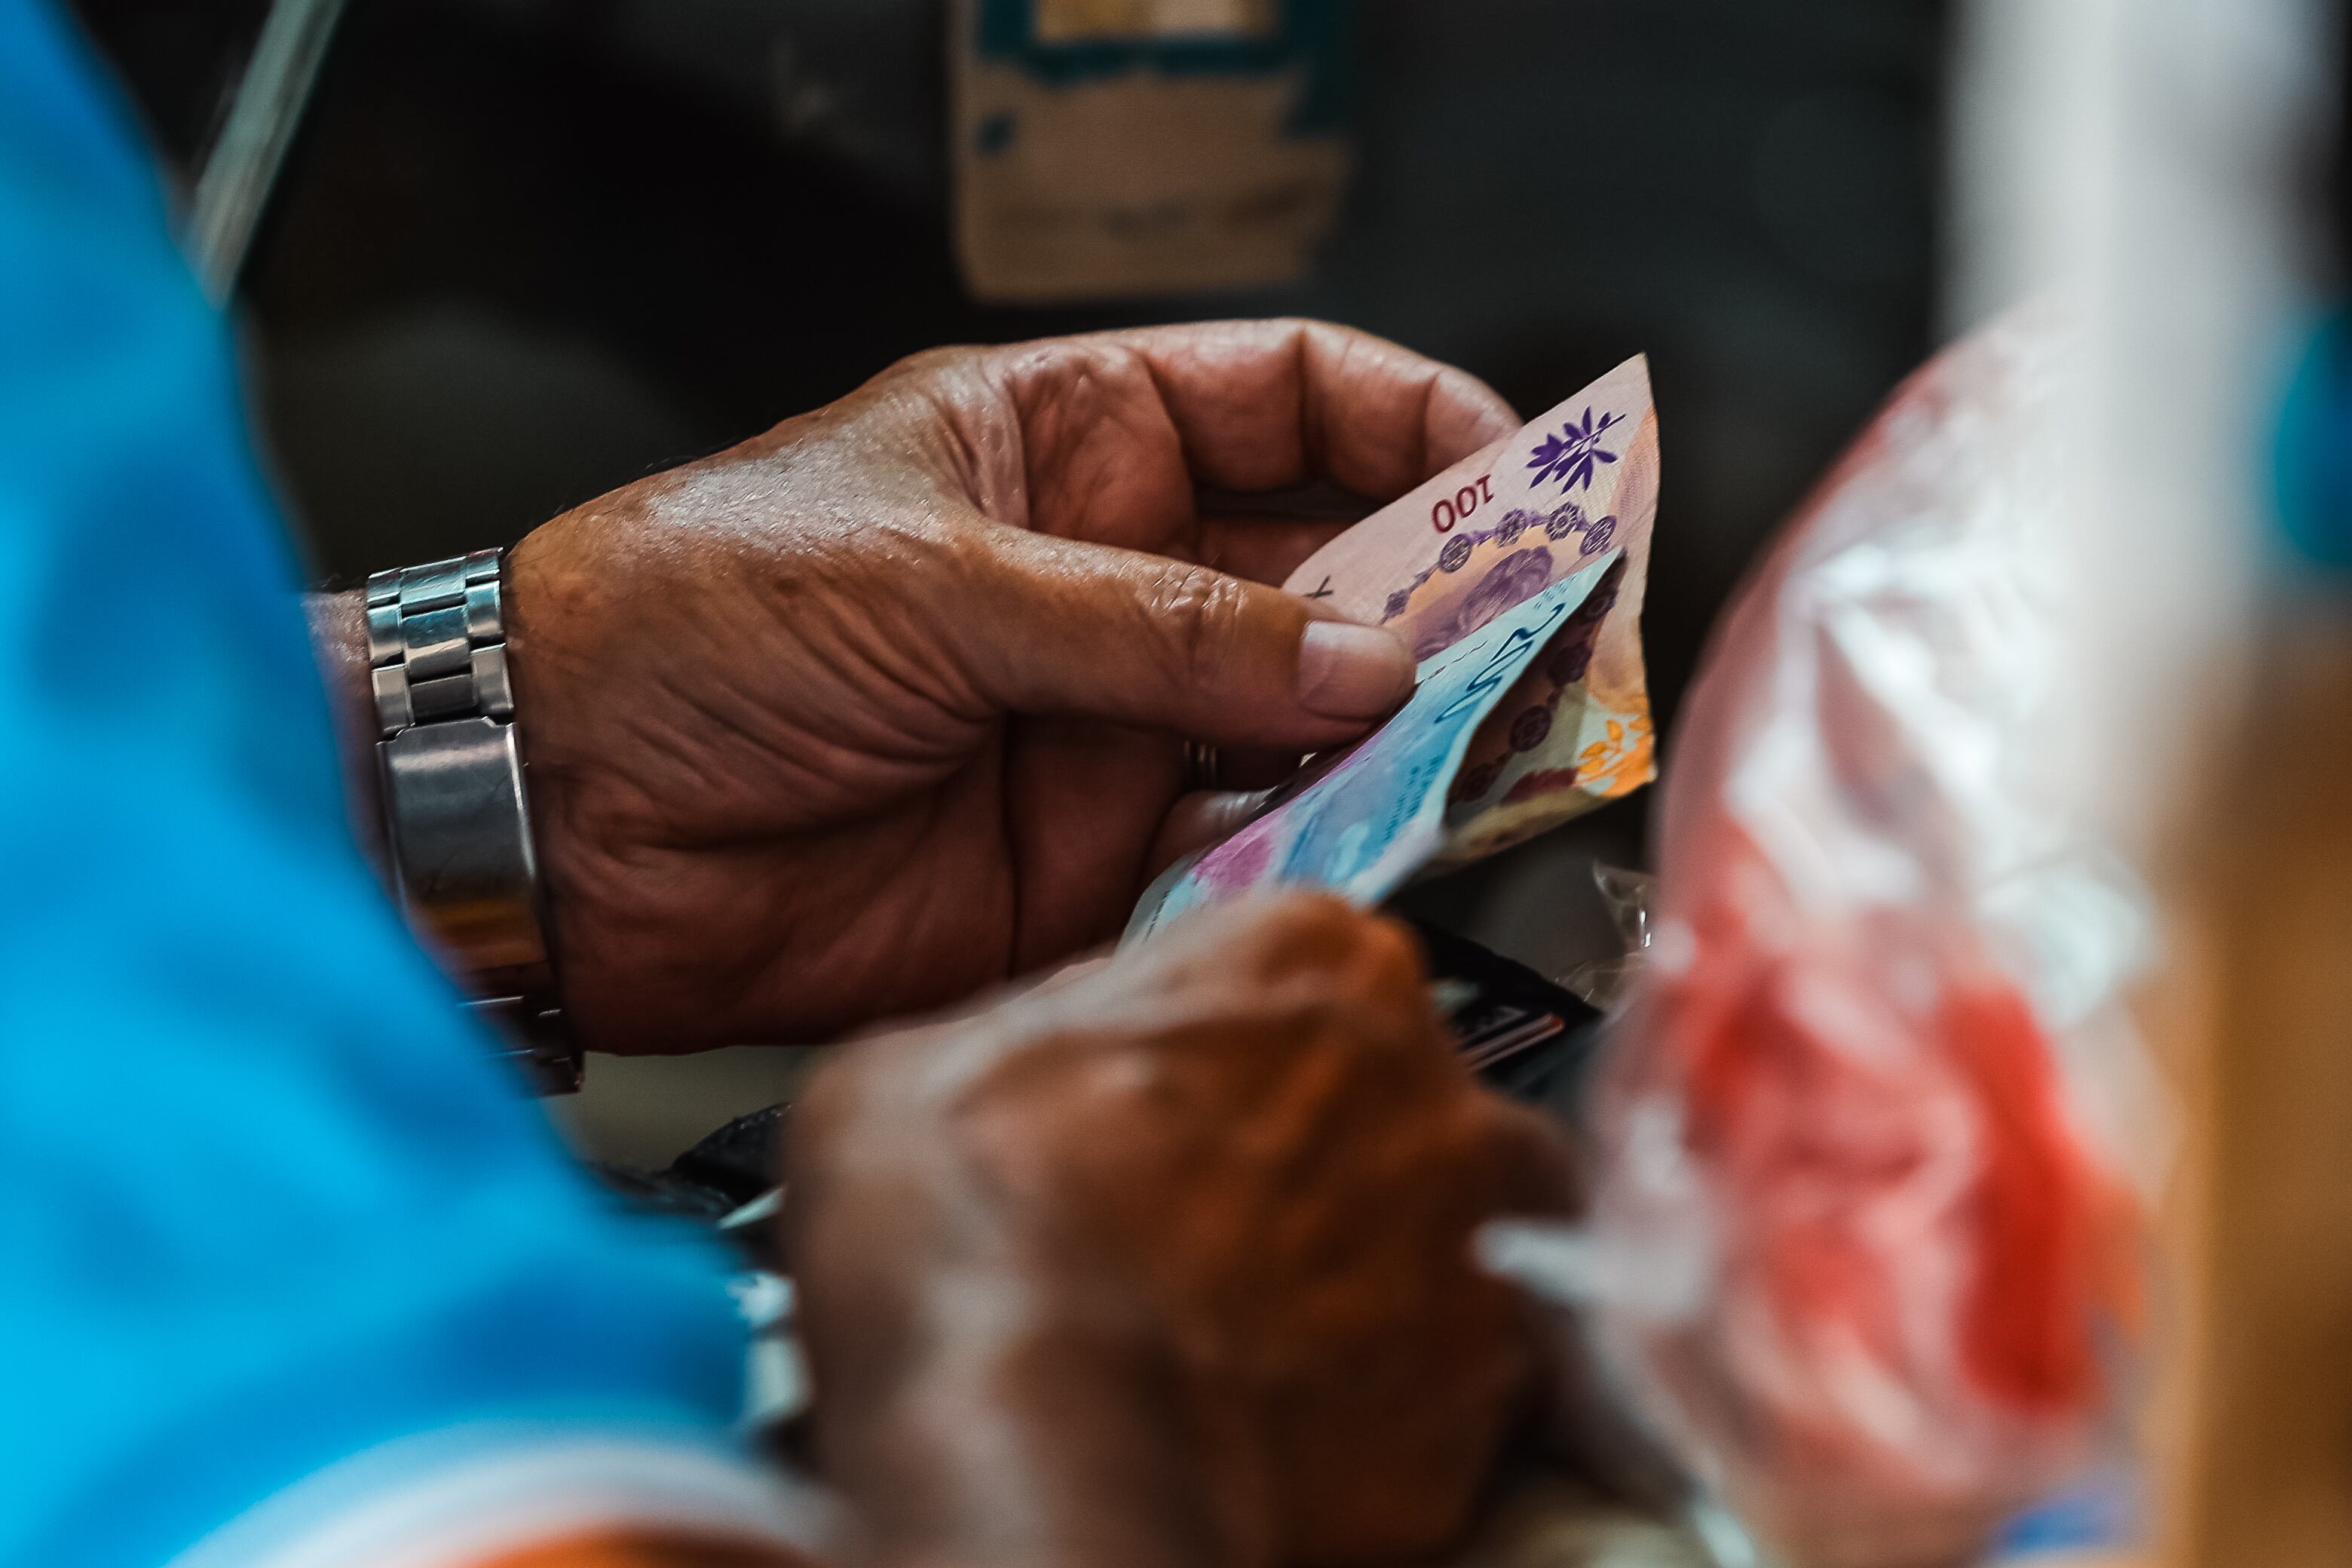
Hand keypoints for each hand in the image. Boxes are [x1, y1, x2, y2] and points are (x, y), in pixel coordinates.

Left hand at [499, 320, 1515, 1051]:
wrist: (560, 816)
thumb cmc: (693, 621)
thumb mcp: (938, 582)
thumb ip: (1161, 627)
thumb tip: (1364, 655)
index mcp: (1073, 444)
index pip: (1293, 399)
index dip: (1421, 425)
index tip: (1530, 474)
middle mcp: (1116, 583)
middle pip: (1336, 572)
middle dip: (1448, 600)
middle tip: (1551, 641)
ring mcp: (1110, 726)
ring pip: (1307, 724)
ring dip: (1401, 740)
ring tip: (1492, 752)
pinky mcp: (1089, 862)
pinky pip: (1236, 853)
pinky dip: (1307, 858)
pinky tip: (1362, 851)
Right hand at [782, 895, 1577, 1567]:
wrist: (1041, 1441)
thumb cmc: (975, 1237)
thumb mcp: (917, 1063)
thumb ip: (1035, 1032)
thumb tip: (1044, 1067)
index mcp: (1304, 952)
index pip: (1293, 970)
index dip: (1220, 1053)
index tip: (1168, 1109)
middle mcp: (1425, 1069)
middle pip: (1384, 1097)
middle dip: (1311, 1159)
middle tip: (1197, 1236)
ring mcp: (1478, 1231)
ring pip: (1442, 1237)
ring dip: (1368, 1277)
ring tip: (1244, 1345)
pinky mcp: (1495, 1391)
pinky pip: (1452, 1385)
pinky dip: (1384, 1407)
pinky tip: (1280, 1426)